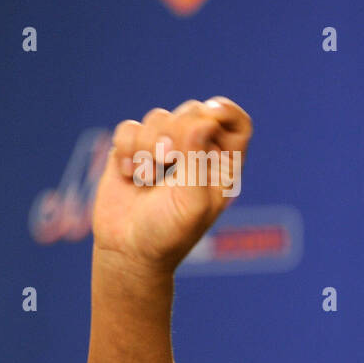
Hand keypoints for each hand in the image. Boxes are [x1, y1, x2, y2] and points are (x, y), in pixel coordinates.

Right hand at [91, 97, 252, 273]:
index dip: (225, 112)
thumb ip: (198, 162)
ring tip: (146, 179)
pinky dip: (126, 149)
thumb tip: (203, 121)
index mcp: (223, 166)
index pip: (237, 123)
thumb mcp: (192, 203)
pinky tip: (128, 175)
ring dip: (148, 146)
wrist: (128, 251)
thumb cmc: (169, 233)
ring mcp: (165, 148)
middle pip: (195, 111)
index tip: (209, 115)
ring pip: (159, 116)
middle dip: (177, 131)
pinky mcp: (134, 149)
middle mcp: (198, 152)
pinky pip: (129, 127)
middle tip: (167, 160)